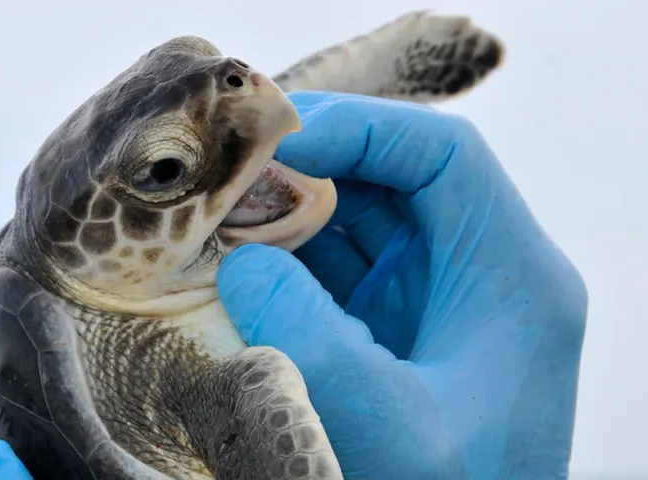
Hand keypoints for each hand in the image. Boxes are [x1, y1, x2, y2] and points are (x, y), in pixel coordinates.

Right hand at [217, 92, 587, 478]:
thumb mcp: (382, 425)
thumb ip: (307, 333)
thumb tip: (243, 261)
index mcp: (511, 278)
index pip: (444, 155)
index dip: (361, 129)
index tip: (280, 140)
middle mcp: (475, 273)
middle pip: (393, 176)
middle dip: (308, 164)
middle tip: (231, 169)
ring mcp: (429, 297)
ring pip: (357, 216)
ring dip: (287, 208)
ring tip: (220, 213)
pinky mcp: (389, 324)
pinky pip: (334, 265)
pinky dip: (282, 255)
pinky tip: (234, 259)